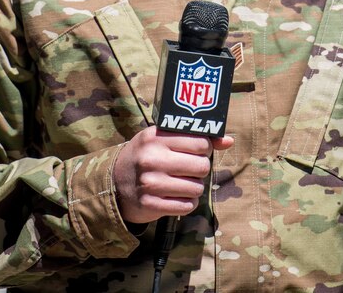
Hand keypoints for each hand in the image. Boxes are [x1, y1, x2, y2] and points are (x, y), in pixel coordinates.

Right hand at [113, 126, 233, 223]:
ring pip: (196, 188)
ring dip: (194, 187)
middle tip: (190, 169)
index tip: (196, 152)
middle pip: (202, 166)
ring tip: (181, 183)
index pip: (200, 142)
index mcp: (155, 137)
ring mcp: (151, 183)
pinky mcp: (151, 205)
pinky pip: (187, 205)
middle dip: (200, 170)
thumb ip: (195, 138)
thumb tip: (228, 141)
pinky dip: (187, 202)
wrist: (114, 183)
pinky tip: (176, 196)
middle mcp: (152, 159)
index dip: (204, 149)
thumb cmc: (144, 156)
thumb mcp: (162, 139)